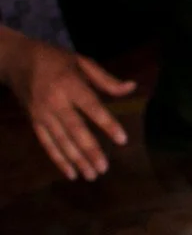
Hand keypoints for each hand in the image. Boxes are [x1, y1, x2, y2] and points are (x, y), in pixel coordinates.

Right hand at [0, 32, 131, 180]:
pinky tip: (71, 173)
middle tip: (104, 168)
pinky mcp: (33, 121)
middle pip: (74, 129)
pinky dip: (58, 159)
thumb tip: (132, 87)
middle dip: (89, 150)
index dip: (107, 123)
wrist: (16, 59)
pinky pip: (46, 143)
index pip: (91, 107)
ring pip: (60, 140)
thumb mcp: (81, 61)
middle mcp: (54, 101)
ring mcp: (42, 113)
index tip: (122, 140)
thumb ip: (106, 79)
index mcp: (69, 84)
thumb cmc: (55, 59)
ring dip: (76, 159)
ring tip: (92, 175)